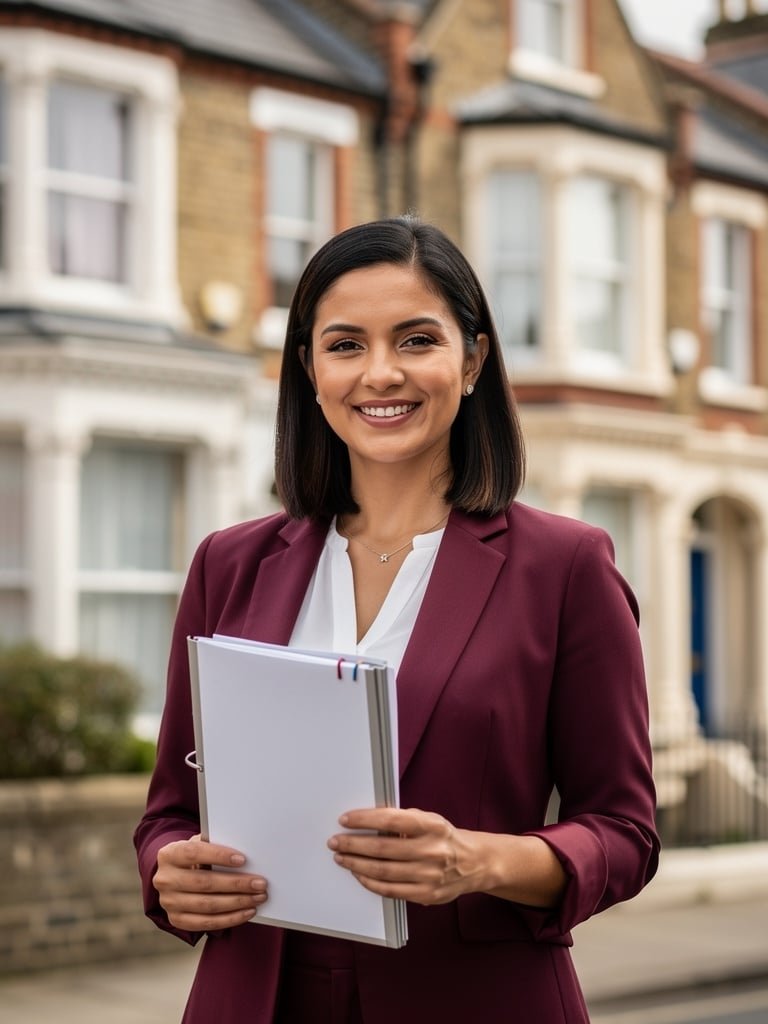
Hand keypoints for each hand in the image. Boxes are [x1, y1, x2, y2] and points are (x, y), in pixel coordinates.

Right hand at [153, 835, 267, 931]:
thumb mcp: (199, 844)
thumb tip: (245, 857)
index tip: (243, 860)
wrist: (174, 874)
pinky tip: (247, 911)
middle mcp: (165, 879)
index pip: (194, 853)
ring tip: (258, 897)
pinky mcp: (176, 920)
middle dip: (236, 884)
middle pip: (204, 882)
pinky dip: (230, 918)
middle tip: (260, 883)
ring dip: (237, 902)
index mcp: (169, 855)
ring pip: (207, 905)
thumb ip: (215, 846)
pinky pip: (206, 923)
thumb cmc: (195, 855)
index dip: (219, 856)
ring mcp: (169, 902)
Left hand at [327, 807, 486, 905]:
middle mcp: (432, 851)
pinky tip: (359, 874)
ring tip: (342, 858)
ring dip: (357, 864)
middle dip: (353, 845)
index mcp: (432, 826)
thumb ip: (402, 821)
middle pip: (383, 849)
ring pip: (383, 872)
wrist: (474, 863)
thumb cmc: (443, 838)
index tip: (345, 820)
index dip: (365, 820)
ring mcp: (429, 876)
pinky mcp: (426, 895)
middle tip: (335, 841)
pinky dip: (370, 882)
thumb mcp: (429, 820)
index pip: (391, 821)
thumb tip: (368, 821)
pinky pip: (390, 891)